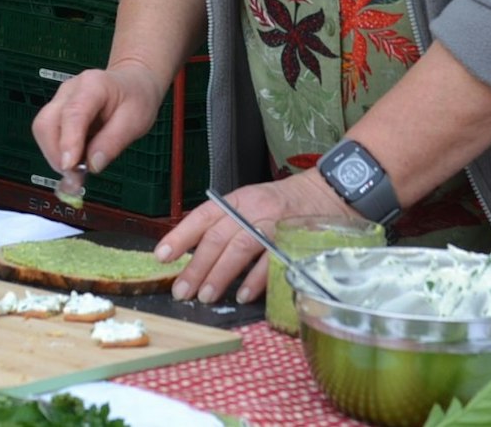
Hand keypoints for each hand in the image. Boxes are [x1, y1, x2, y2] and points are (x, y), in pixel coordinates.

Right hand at [30, 64, 167, 175]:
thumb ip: (113, 142)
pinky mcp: (58, 111)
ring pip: (43, 130)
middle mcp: (70, 90)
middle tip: (76, 177)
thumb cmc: (136, 98)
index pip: (73, 113)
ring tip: (77, 172)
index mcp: (93, 86)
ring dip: (55, 156)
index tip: (70, 167)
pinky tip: (75, 161)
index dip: (68, 142)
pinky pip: (48, 134)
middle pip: (47, 123)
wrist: (133, 82)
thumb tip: (93, 166)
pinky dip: (58, 152)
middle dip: (56, 154)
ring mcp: (60, 100)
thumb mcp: (135, 121)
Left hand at [155, 170, 353, 304]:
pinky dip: (256, 280)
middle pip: (217, 237)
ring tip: (205, 296)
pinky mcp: (293, 240)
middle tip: (181, 290)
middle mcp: (253, 209)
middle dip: (196, 266)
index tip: (162, 257)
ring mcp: (273, 224)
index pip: (203, 216)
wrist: (328, 193)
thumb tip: (197, 256)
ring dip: (220, 275)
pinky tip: (243, 295)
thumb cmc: (286, 204)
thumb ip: (227, 225)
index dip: (180, 236)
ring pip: (239, 248)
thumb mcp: (252, 204)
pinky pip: (270, 262)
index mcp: (239, 200)